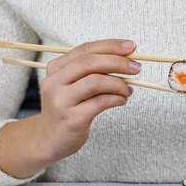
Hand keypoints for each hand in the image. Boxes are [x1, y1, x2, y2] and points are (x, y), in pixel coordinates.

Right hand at [36, 39, 139, 161]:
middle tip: (136, 68)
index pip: (86, 49)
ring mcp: (61, 101)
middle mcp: (55, 82)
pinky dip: (116, 99)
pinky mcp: (72, 119)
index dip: (110, 46)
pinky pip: (100, 103)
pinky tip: (122, 100)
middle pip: (90, 63)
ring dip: (119, 83)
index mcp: (56, 68)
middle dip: (118, 62)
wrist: (49, 139)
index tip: (131, 46)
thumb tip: (125, 60)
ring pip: (95, 82)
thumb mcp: (72, 84)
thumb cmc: (67, 108)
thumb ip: (92, 71)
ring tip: (128, 89)